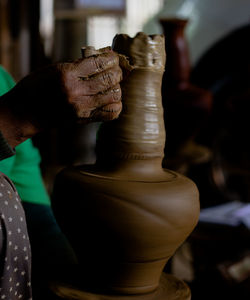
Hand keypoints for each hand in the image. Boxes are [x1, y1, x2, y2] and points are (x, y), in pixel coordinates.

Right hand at [0, 49, 121, 146]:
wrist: (26, 112)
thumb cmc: (37, 86)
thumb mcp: (55, 69)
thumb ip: (79, 66)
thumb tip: (102, 60)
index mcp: (67, 74)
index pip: (98, 63)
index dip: (111, 58)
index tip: (113, 57)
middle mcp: (76, 92)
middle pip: (109, 79)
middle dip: (117, 72)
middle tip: (117, 70)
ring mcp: (82, 107)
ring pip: (114, 96)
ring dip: (117, 88)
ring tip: (113, 85)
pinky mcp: (84, 119)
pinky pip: (110, 114)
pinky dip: (115, 105)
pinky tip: (111, 100)